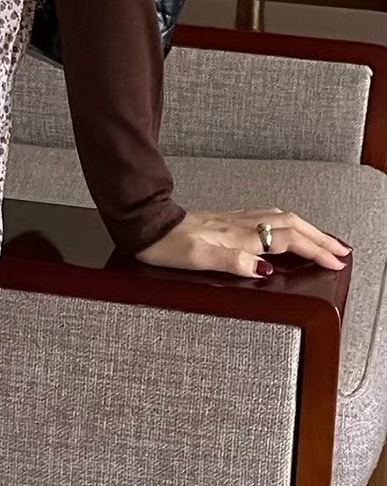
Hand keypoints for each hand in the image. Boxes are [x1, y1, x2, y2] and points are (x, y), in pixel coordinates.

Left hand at [136, 207, 350, 278]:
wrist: (144, 225)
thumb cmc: (165, 245)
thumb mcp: (196, 258)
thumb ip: (232, 262)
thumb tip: (263, 269)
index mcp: (238, 236)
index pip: (287, 240)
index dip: (314, 250)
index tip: (334, 261)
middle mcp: (239, 225)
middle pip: (291, 225)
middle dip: (320, 237)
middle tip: (341, 250)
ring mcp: (233, 220)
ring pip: (281, 218)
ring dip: (307, 228)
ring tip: (323, 239)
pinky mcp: (225, 220)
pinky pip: (266, 217)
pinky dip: (286, 223)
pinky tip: (285, 227)